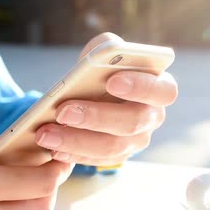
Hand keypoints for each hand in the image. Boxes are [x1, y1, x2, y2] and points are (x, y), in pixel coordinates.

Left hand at [35, 33, 177, 165]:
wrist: (94, 93)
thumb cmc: (102, 70)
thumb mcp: (105, 53)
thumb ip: (105, 49)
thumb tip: (97, 58)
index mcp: (160, 88)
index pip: (163, 90)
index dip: (141, 87)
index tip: (111, 81)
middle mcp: (153, 117)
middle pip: (132, 122)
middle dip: (95, 117)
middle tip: (63, 111)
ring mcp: (137, 141)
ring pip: (111, 147)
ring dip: (76, 140)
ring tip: (46, 134)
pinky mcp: (117, 156)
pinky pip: (97, 160)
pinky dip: (74, 155)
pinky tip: (53, 149)